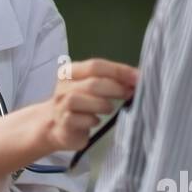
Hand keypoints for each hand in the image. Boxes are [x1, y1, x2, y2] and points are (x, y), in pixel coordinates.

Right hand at [0, 58, 136, 188]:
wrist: (53, 126)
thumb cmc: (78, 105)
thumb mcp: (90, 87)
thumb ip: (109, 81)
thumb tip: (138, 79)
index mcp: (70, 71)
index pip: (96, 65)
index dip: (119, 70)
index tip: (139, 77)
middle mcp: (63, 85)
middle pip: (93, 82)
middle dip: (116, 88)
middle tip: (130, 94)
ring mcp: (61, 105)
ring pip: (84, 99)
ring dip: (103, 105)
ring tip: (109, 109)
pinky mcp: (63, 123)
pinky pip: (83, 119)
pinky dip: (93, 120)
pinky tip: (95, 121)